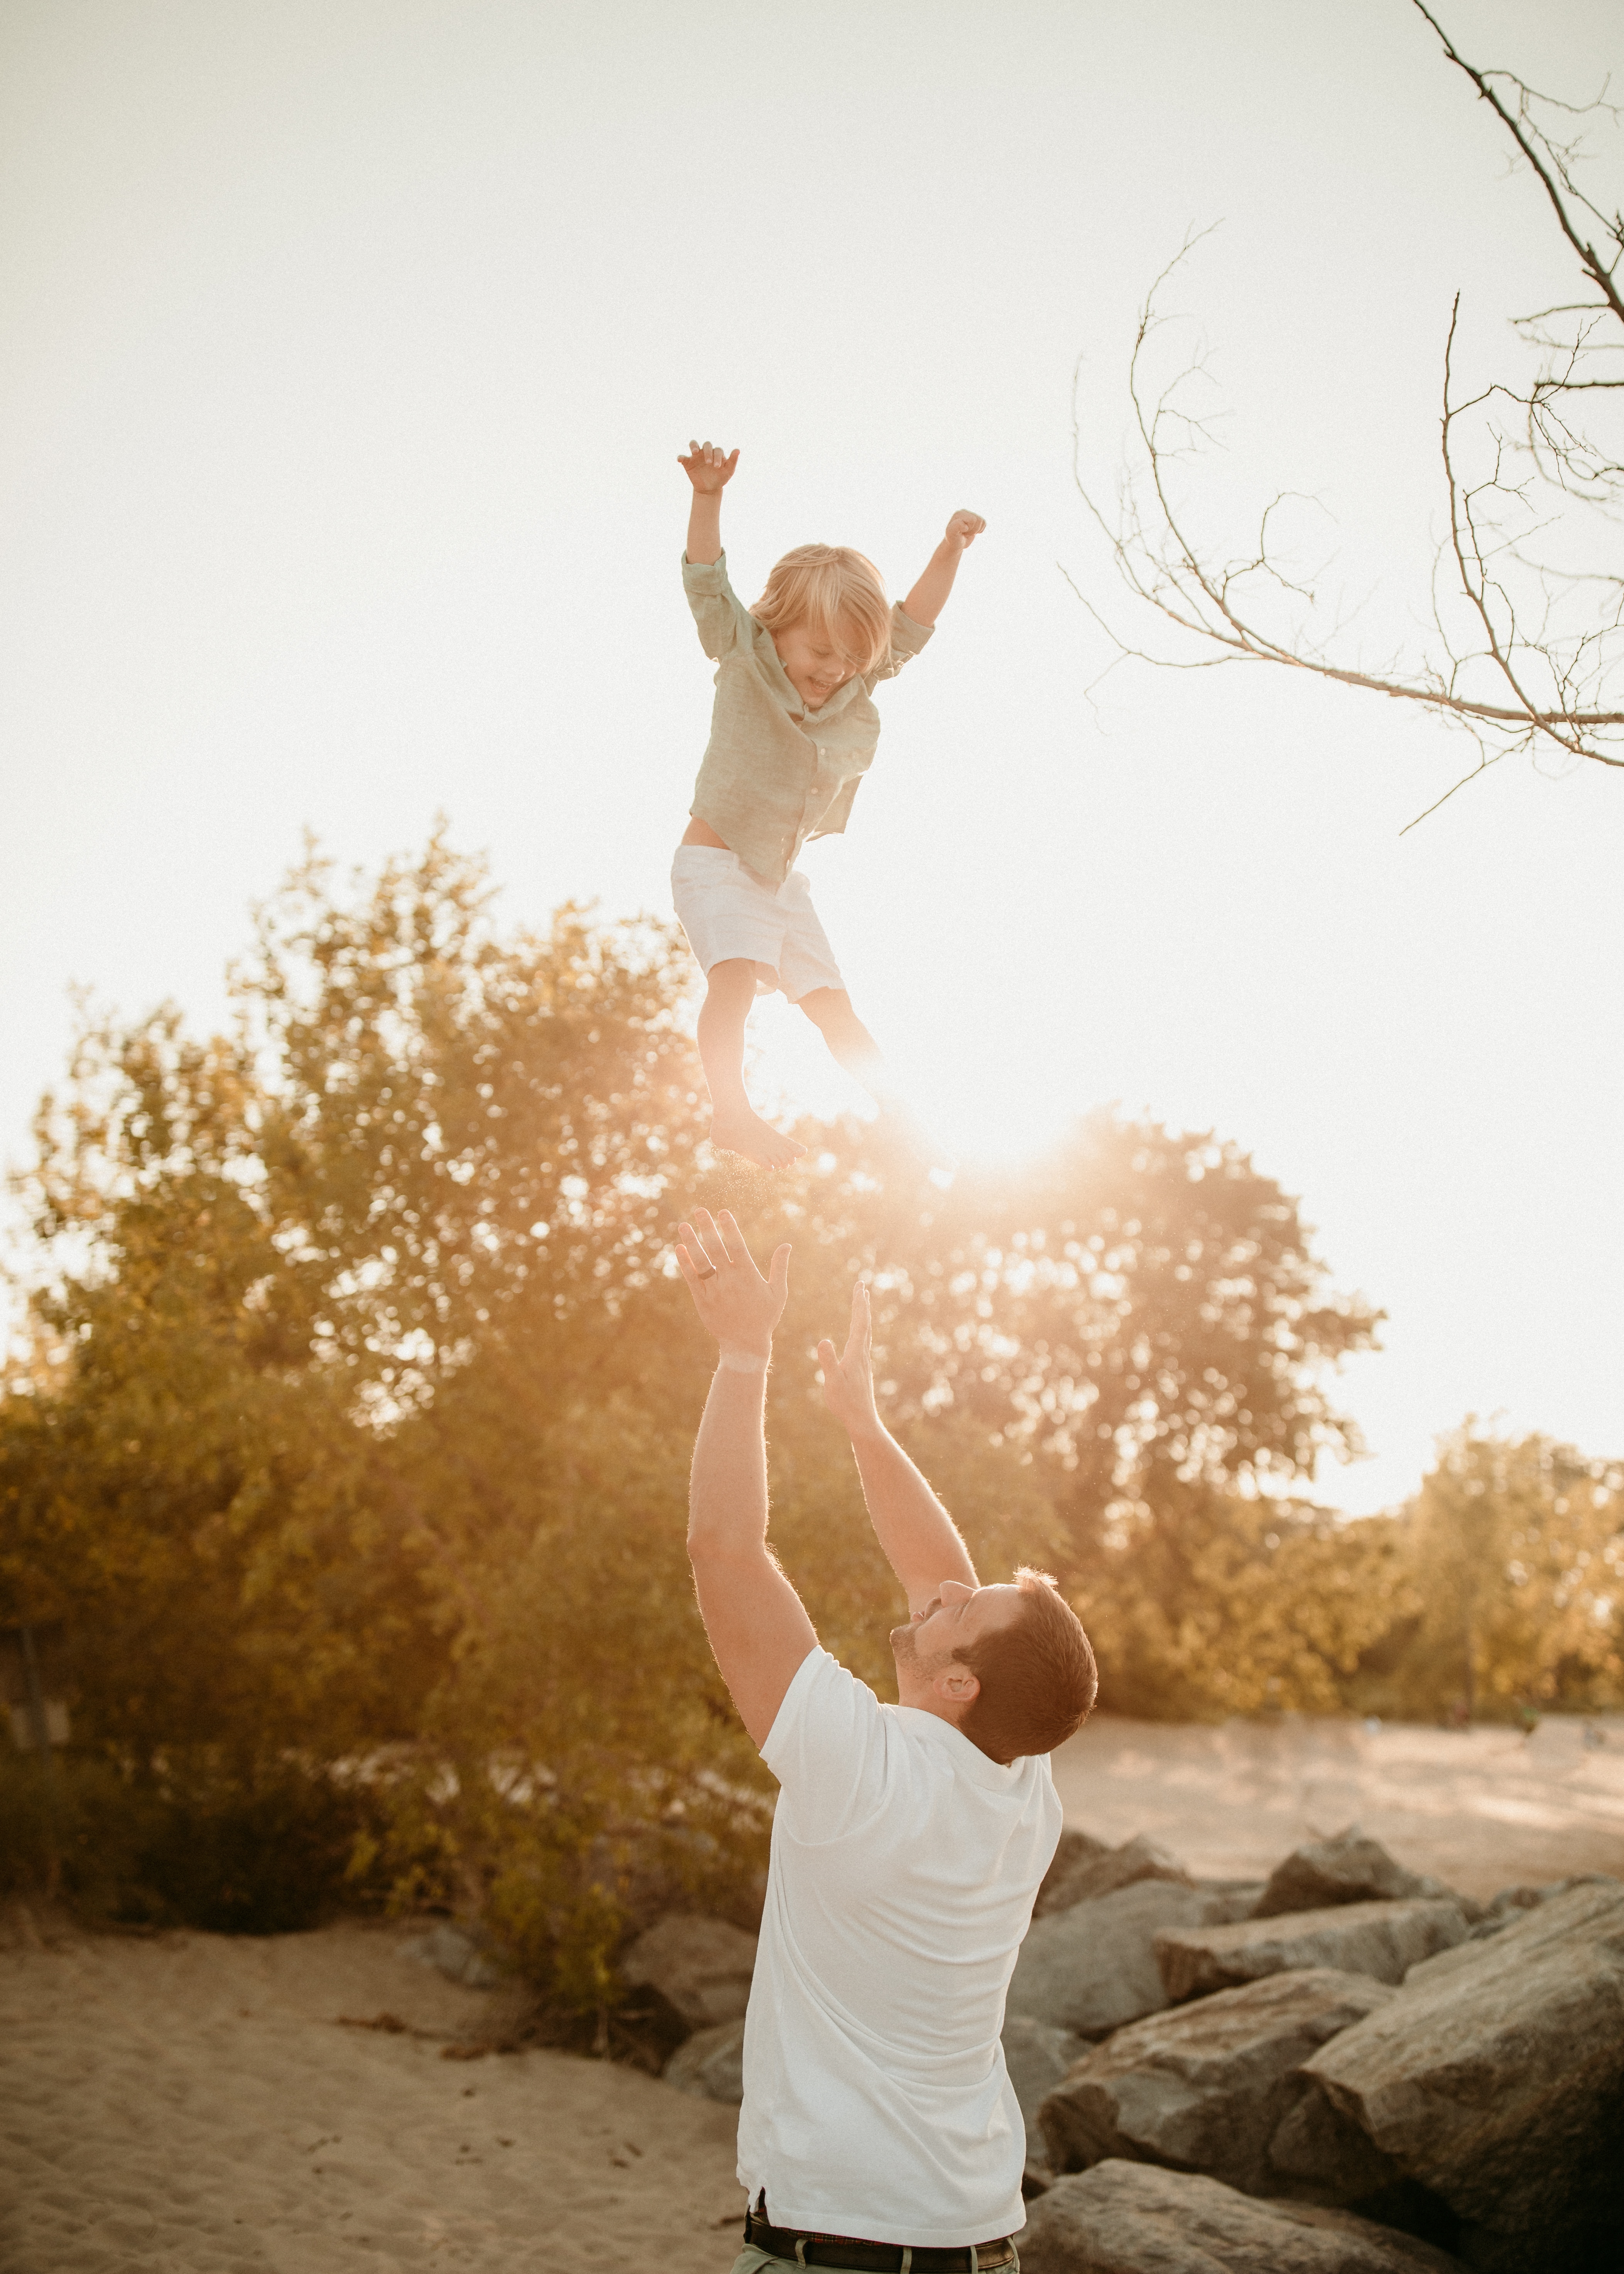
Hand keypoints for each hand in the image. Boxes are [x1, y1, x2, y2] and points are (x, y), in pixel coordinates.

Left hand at [676, 1208, 789, 1357]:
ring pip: (700, 1262)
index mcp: (748, 1277)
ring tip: (683, 1225)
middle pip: (716, 1249)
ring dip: (691, 1242)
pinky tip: (679, 1248)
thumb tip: (787, 1244)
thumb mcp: (778, 1293)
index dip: (729, 1228)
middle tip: (699, 1210)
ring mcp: (714, 1291)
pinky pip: (691, 1278)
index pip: (737, 1246)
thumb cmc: (764, 1317)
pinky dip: (685, 1263)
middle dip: (707, 1228)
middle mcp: (729, 1282)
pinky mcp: (702, 1301)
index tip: (722, 1212)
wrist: (744, 1345)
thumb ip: (780, 1267)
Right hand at [679, 440, 739, 494]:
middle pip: (706, 445)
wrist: (709, 489)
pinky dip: (681, 457)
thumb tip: (738, 450)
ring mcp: (696, 456)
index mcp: (716, 453)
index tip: (716, 467)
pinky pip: (683, 457)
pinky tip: (680, 460)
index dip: (717, 457)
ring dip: (693, 445)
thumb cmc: (720, 478)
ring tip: (694, 452)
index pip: (717, 450)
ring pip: (693, 444)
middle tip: (708, 463)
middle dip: (707, 452)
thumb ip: (733, 460)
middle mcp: (706, 451)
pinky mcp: (688, 462)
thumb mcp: (728, 471)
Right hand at [817, 1279, 883, 1442]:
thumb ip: (828, 1361)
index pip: (859, 1323)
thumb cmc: (845, 1403)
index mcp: (855, 1353)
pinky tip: (859, 1333)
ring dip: (863, 1315)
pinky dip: (861, 1329)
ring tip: (863, 1303)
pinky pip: (863, 1341)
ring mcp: (863, 1361)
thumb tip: (823, 1341)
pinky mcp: (861, 1368)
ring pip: (865, 1332)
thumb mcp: (833, 1382)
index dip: (859, 1303)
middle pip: (865, 1323)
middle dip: (862, 1304)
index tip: (860, 1286)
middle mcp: (862, 1354)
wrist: (862, 1420)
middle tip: (862, 1286)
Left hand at [944, 509, 985, 550]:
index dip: (968, 529)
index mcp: (958, 513)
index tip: (959, 532)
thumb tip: (966, 525)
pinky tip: (972, 531)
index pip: (972, 520)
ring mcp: (970, 515)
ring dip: (975, 530)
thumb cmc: (953, 539)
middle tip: (964, 533)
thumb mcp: (951, 533)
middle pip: (977, 520)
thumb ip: (956, 526)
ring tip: (967, 532)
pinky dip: (979, 530)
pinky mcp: (975, 520)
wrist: (955, 544)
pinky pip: (984, 523)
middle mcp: (964, 512)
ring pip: (982, 521)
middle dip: (972, 530)